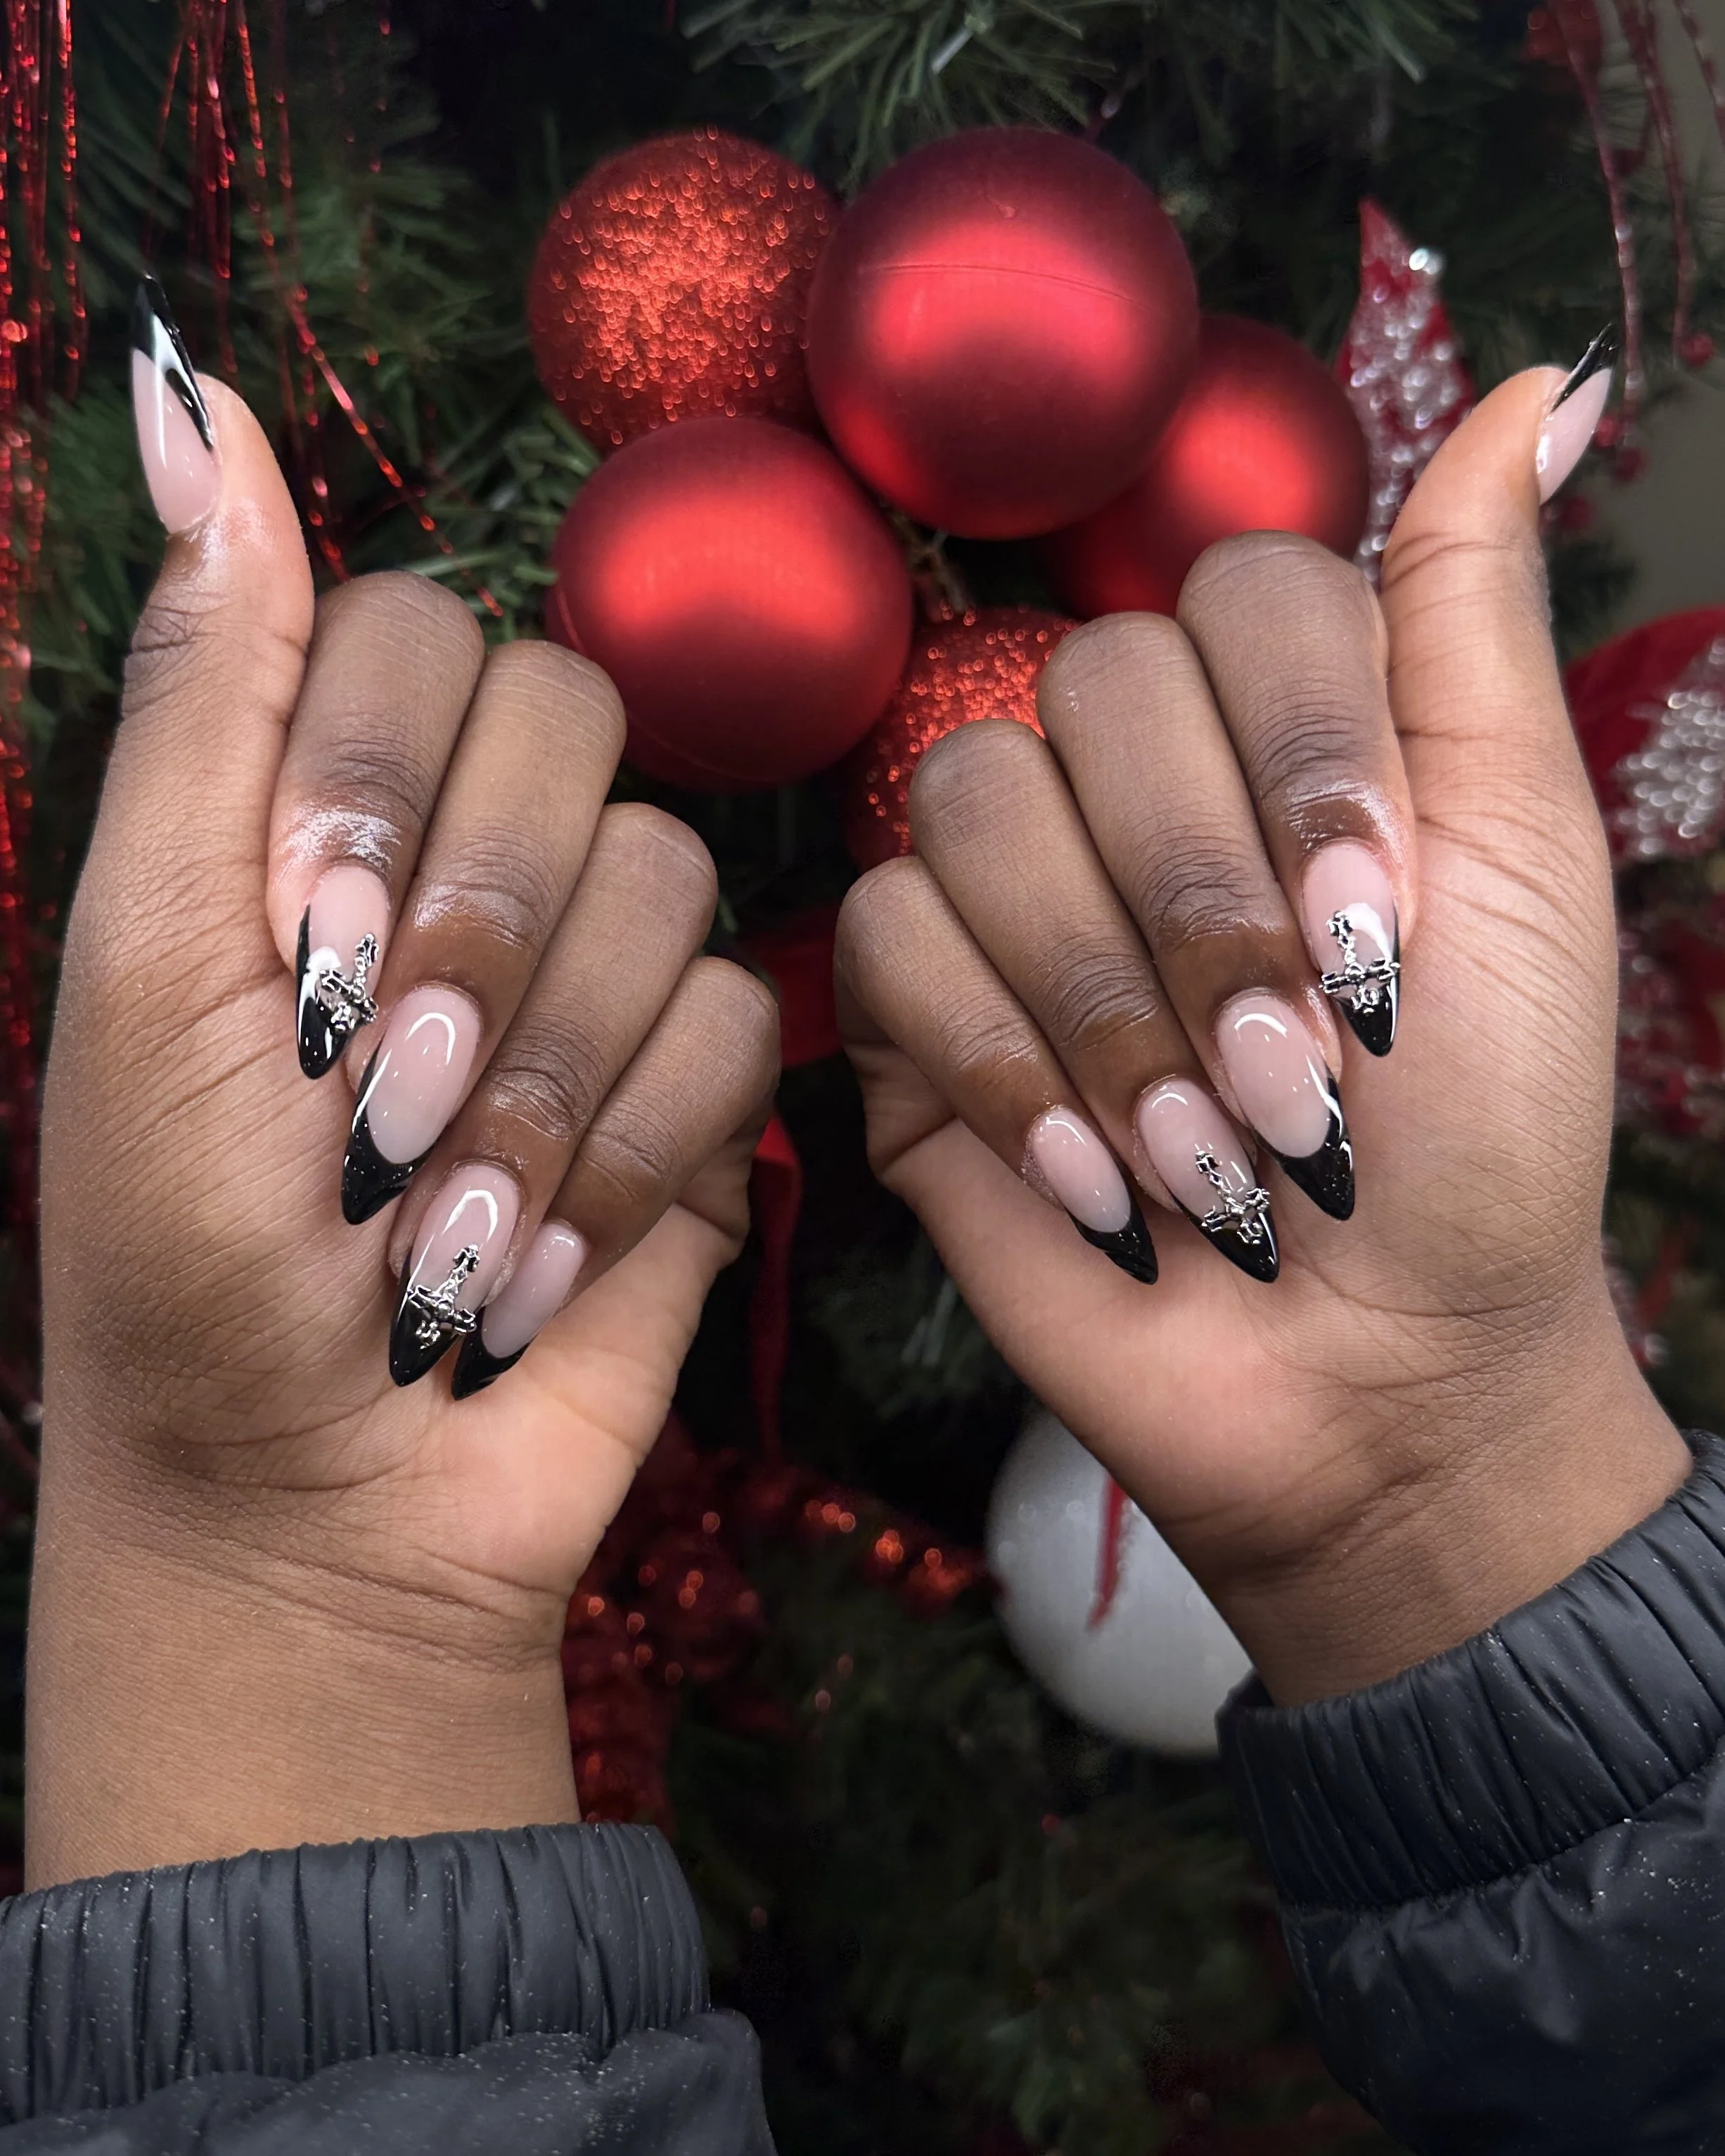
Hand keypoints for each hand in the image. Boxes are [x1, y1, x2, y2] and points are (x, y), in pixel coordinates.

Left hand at [28, 291, 776, 1883]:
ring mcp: (599, 972)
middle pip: (577, 728)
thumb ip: (206, 691)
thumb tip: (178, 389)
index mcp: (324, 805)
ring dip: (545, 1082)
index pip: (430, 629)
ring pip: (668, 885)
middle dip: (479, 939)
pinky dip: (627, 1157)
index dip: (389, 781)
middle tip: (381, 1105)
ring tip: (449, 1221)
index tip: (305, 949)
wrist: (314, 1507)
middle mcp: (475, 856)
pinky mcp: (698, 1091)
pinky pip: (739, 1027)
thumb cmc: (185, 1250)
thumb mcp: (149, 961)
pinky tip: (540, 1256)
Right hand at [837, 360, 1688, 1706]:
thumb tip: (1547, 385)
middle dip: (1209, 902)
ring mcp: (1016, 898)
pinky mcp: (918, 1019)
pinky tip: (1097, 1176)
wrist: (1383, 1375)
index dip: (1300, 748)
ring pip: (973, 800)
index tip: (1378, 925)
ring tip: (1210, 1149)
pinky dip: (1001, 1061)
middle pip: (1093, 686)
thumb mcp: (1529, 861)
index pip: (1234, 592)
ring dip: (1110, 1001)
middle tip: (1301, 1073)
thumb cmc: (1487, 1132)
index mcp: (1287, 732)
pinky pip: (893, 943)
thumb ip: (1476, 625)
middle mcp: (1139, 787)